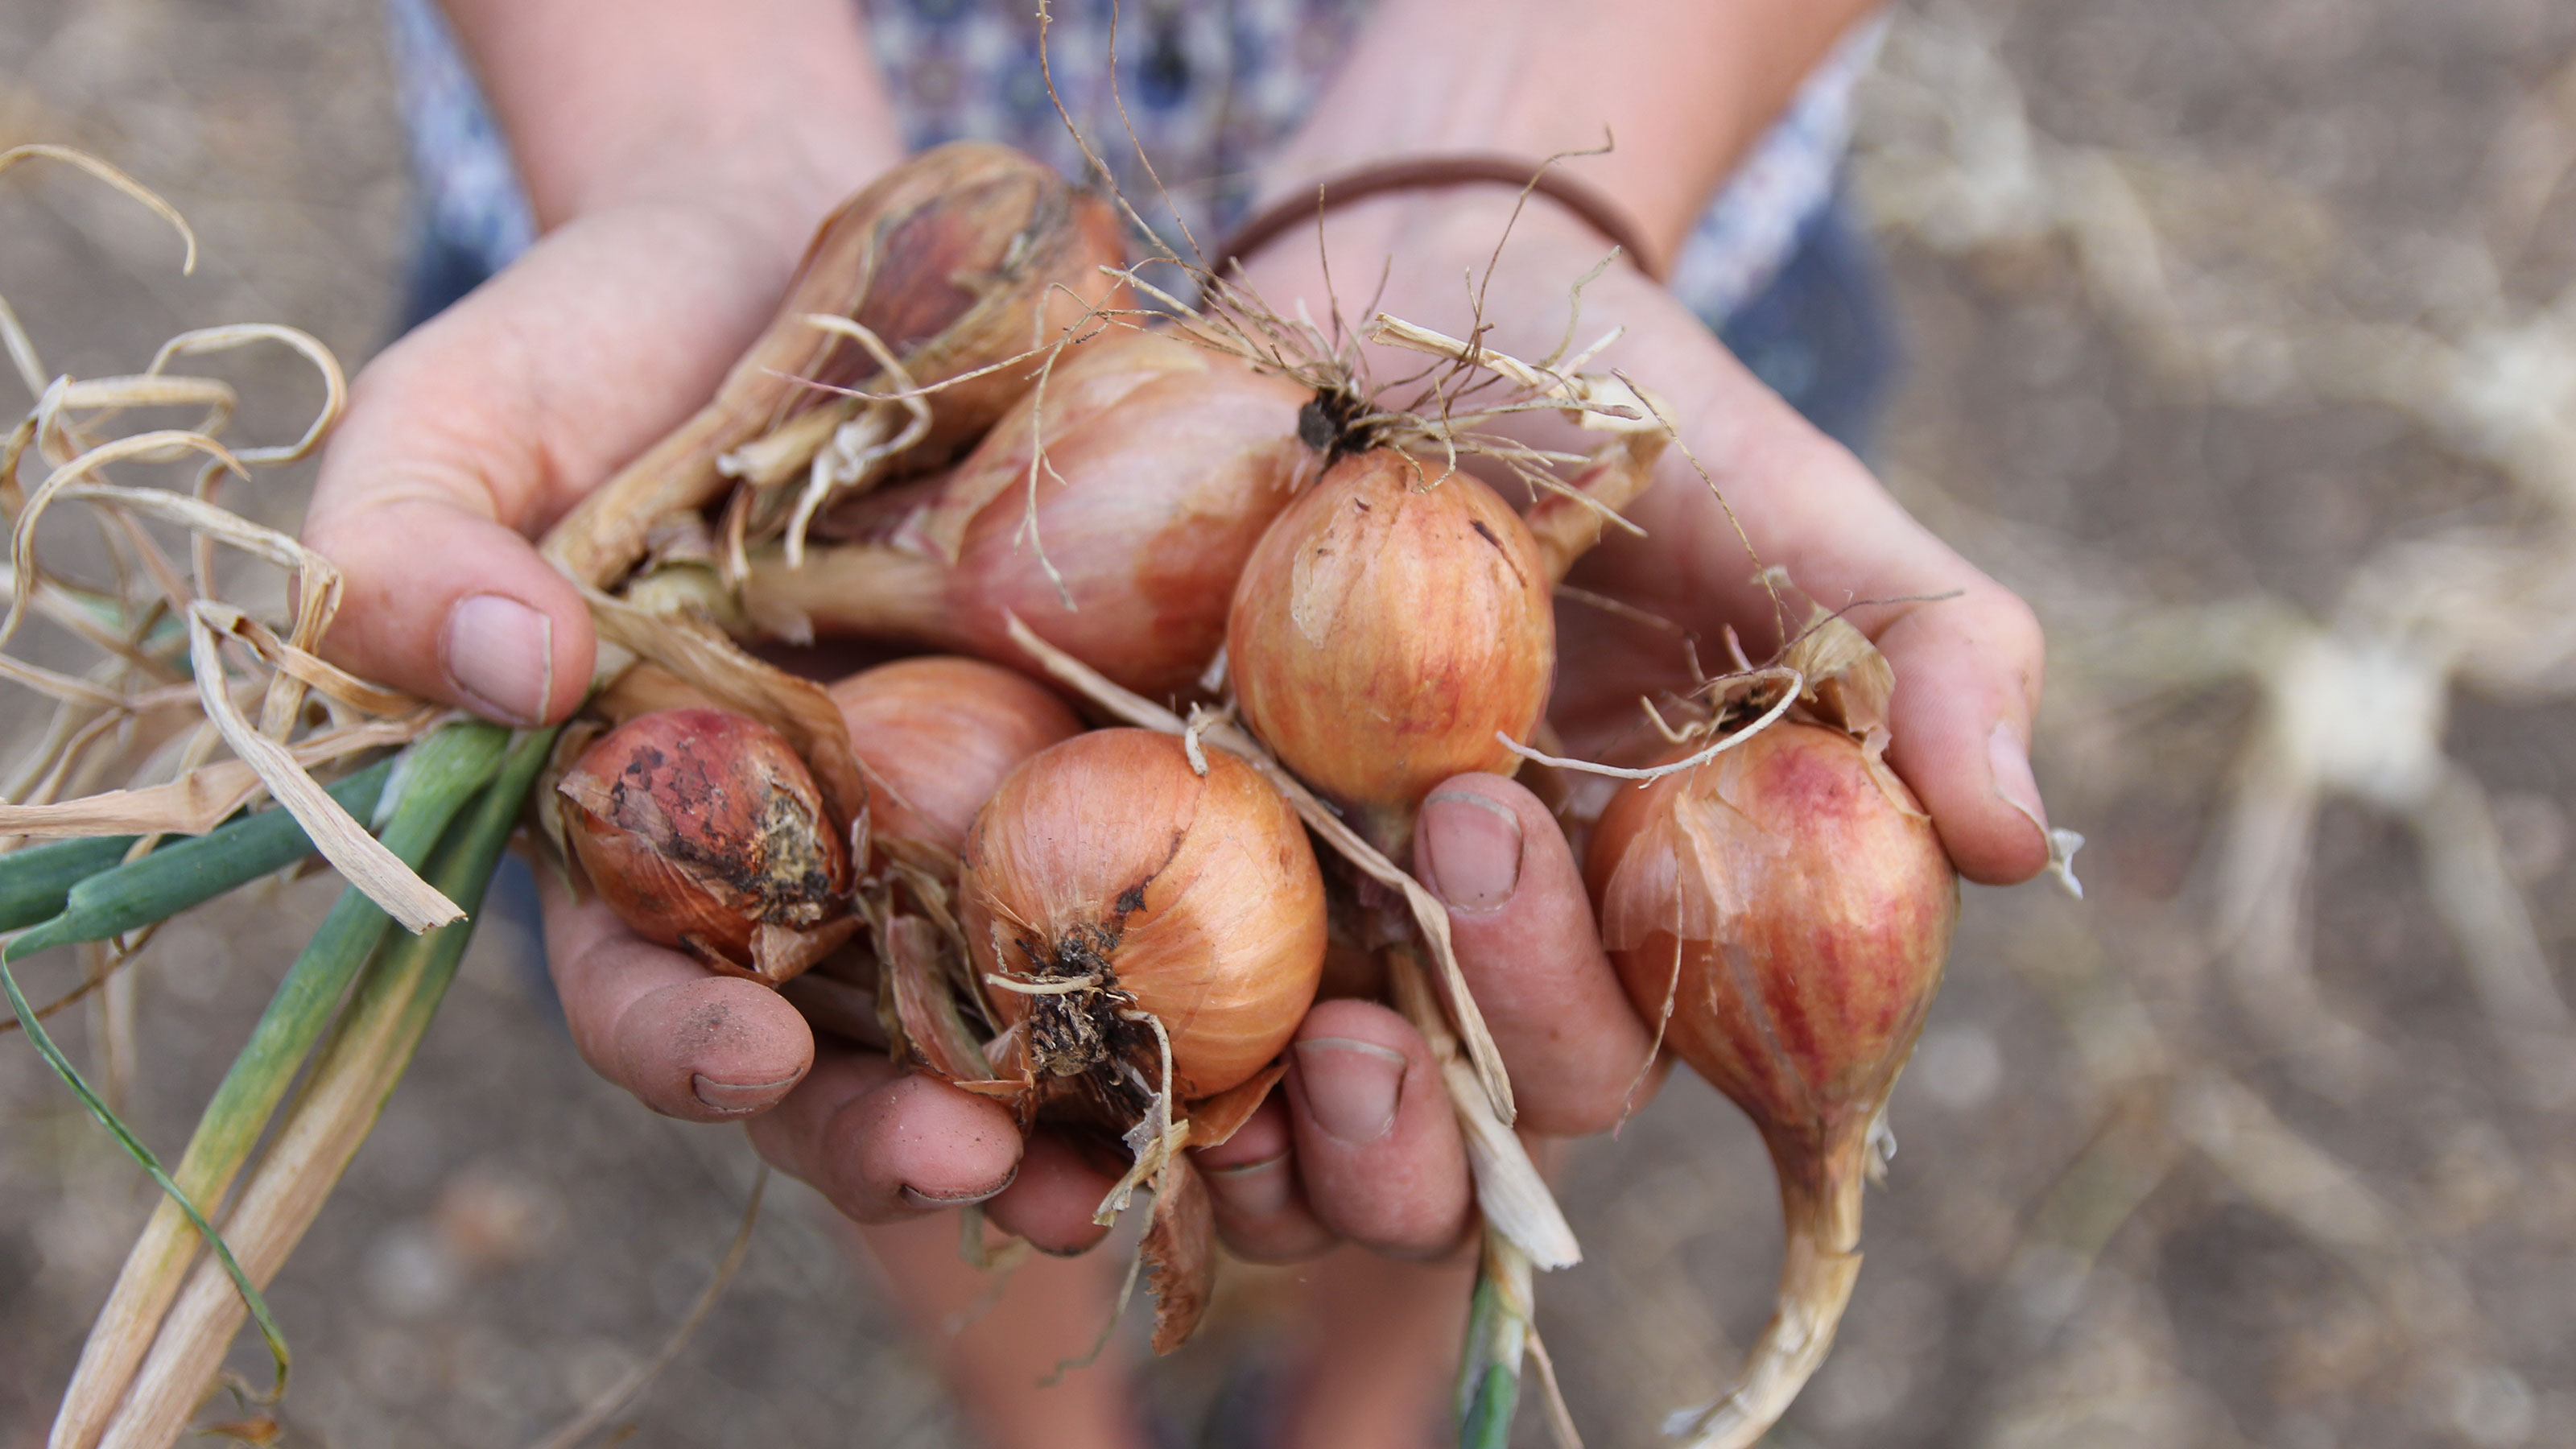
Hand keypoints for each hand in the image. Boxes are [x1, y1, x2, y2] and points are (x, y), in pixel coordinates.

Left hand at [1188, 184, 2052, 1219]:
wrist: (1425, 299)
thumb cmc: (1634, 413)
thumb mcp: (1798, 508)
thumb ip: (1928, 652)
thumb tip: (2022, 841)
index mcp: (1640, 918)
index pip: (1629, 1046)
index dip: (1573, 1009)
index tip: (1508, 841)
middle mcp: (1485, 963)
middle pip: (1461, 1122)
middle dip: (1424, 1077)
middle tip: (1368, 917)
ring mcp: (1330, 934)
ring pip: (1300, 1139)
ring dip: (1268, 1141)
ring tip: (1228, 1059)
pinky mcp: (1183, 880)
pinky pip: (1142, 1021)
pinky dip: (1106, 1050)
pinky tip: (1053, 1003)